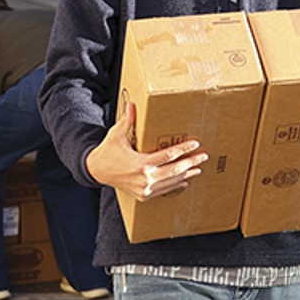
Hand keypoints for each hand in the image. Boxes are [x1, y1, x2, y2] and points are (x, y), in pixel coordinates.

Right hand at [85, 102, 208, 200]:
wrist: (96, 171)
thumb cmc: (108, 151)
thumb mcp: (117, 135)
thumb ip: (127, 120)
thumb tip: (132, 104)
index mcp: (141, 164)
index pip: (169, 155)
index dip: (184, 149)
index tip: (195, 144)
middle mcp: (145, 179)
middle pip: (175, 170)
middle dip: (191, 162)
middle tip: (203, 156)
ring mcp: (145, 189)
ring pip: (172, 182)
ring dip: (186, 175)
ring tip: (198, 169)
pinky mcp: (143, 196)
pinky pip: (164, 191)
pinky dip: (175, 185)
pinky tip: (184, 180)